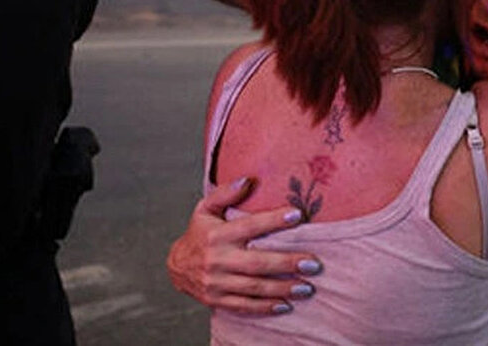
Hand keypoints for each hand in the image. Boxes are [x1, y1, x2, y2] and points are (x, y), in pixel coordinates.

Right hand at [167, 176, 322, 314]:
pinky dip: (265, 307)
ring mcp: (216, 282)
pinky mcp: (216, 299)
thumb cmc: (199, 233)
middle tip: (313, 264)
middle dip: (287, 264)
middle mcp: (217, 259)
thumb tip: (248, 179)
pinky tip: (285, 304)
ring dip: (282, 288)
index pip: (250, 226)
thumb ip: (225, 193)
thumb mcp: (205, 209)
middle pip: (257, 263)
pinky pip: (244, 306)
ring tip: (307, 287)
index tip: (297, 214)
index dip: (274, 220)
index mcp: (218, 235)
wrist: (175, 267)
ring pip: (254, 287)